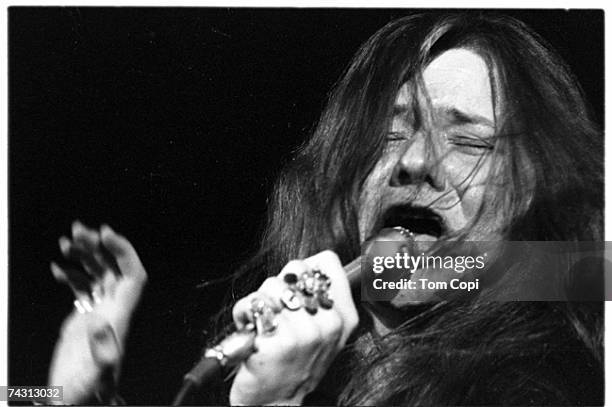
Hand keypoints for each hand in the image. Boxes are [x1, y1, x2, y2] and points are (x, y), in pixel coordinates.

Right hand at [48, 221, 146, 403]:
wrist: (74, 401)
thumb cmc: (88, 392)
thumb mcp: (98, 374)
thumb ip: (103, 352)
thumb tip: (103, 326)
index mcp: (120, 316)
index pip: (133, 275)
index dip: (123, 252)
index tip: (105, 234)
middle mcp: (113, 310)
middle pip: (113, 269)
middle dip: (99, 247)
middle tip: (78, 230)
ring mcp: (99, 313)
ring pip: (97, 275)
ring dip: (85, 256)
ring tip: (66, 241)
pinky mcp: (83, 319)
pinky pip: (82, 289)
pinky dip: (72, 275)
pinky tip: (58, 267)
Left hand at [229, 251, 358, 405]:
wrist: (275, 403)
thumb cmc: (293, 363)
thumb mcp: (320, 333)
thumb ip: (319, 298)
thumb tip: (303, 267)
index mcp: (344, 317)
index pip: (328, 263)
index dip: (304, 270)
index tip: (295, 288)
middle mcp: (329, 324)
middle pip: (295, 269)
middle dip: (277, 286)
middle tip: (275, 311)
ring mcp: (305, 333)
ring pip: (271, 285)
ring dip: (258, 302)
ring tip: (261, 323)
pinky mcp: (279, 341)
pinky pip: (253, 305)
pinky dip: (243, 315)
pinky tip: (251, 333)